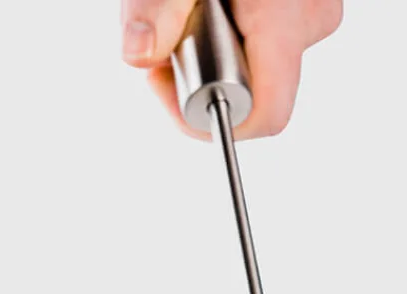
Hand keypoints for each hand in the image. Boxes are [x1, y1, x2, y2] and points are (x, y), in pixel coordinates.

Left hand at [120, 0, 341, 137]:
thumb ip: (154, 10)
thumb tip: (140, 52)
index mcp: (284, 15)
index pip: (266, 114)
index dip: (210, 120)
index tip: (167, 84)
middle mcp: (313, 16)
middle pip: (257, 93)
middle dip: (203, 78)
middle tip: (169, 36)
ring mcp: (316, 10)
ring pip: (261, 67)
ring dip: (216, 53)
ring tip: (192, 11)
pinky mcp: (308, 6)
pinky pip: (269, 43)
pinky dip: (234, 33)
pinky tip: (215, 5)